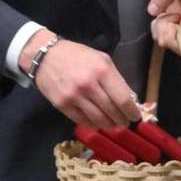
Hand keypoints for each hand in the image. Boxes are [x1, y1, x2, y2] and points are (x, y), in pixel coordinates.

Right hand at [23, 29, 141, 128]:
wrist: (45, 56)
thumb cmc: (76, 56)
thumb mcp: (101, 59)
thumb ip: (116, 78)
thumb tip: (130, 99)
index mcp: (102, 71)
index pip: (122, 98)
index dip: (131, 111)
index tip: (135, 116)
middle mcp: (89, 85)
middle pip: (111, 111)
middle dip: (121, 120)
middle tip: (124, 123)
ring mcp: (74, 96)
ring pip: (98, 119)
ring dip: (108, 125)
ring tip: (113, 125)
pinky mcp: (62, 105)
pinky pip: (82, 121)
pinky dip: (93, 125)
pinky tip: (97, 124)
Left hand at [148, 0, 180, 52]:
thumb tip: (152, 11)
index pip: (180, 47)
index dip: (168, 35)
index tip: (171, 16)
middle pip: (168, 44)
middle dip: (162, 27)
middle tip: (169, 11)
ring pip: (163, 41)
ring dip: (160, 25)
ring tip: (169, 12)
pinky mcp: (179, 34)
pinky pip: (162, 36)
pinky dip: (159, 26)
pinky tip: (167, 15)